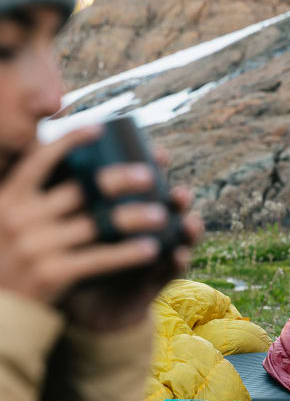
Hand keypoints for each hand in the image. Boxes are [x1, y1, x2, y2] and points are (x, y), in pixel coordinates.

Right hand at [0, 127, 163, 304]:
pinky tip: (152, 250)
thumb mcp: (6, 221)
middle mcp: (20, 217)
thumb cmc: (8, 259)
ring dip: (134, 217)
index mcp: (9, 197)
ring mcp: (36, 245)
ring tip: (163, 214)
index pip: (40, 159)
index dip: (70, 140)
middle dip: (119, 179)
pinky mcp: (52, 273)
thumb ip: (27, 197)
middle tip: (149, 174)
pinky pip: (99, 259)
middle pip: (80, 189)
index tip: (100, 127)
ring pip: (96, 224)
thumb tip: (52, 157)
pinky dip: (128, 253)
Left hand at [61, 153, 203, 331]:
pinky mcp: (157, 280)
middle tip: (180, 193)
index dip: (157, 168)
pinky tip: (179, 254)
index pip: (146, 186)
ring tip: (189, 222)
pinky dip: (178, 261)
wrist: (83, 311)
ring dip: (189, 228)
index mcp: (128, 212)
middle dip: (179, 198)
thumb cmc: (75, 264)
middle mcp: (147, 231)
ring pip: (180, 237)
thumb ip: (69, 203)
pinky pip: (171, 269)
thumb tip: (51, 161)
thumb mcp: (70, 230)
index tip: (160, 154)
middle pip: (170, 208)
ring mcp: (157, 255)